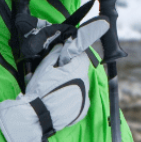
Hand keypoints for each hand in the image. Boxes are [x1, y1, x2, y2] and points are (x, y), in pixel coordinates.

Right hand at [0, 18, 108, 141]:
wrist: (38, 116)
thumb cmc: (40, 88)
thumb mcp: (45, 65)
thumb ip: (58, 52)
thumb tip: (64, 44)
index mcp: (77, 67)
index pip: (83, 47)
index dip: (84, 39)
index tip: (101, 25)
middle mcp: (86, 81)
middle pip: (79, 68)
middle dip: (70, 67)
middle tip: (54, 72)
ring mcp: (85, 97)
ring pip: (79, 83)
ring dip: (71, 82)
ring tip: (54, 89)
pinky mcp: (82, 110)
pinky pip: (78, 98)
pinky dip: (71, 96)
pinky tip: (58, 99)